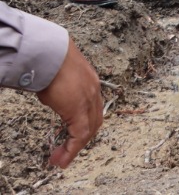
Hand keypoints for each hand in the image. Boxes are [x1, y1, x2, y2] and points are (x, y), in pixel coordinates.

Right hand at [36, 38, 101, 167]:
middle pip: (94, 122)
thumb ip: (62, 90)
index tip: (74, 137)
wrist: (50, 52)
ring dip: (76, 147)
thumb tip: (53, 95)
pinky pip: (80, 133)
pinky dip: (73, 148)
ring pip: (89, 130)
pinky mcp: (78, 108)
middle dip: (82, 140)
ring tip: (61, 159)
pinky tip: (63, 157)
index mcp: (91, 83)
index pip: (94, 109)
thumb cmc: (51, 60)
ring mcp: (88, 99)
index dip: (85, 125)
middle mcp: (94, 92)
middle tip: (67, 152)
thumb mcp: (60, 77)